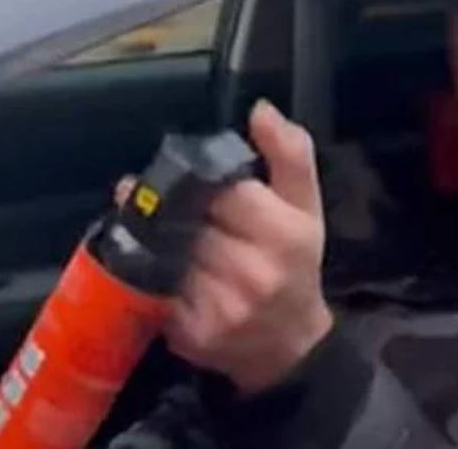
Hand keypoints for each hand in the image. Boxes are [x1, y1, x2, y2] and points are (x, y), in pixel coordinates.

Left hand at [115, 100, 332, 393]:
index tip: (196, 182)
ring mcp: (219, 307)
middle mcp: (251, 272)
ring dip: (156, 239)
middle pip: (187, 219)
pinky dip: (151, 274)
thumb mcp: (306, 206)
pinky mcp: (190, 333)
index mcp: (283, 234)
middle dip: (174, 209)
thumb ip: (289, 153)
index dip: (201, 180)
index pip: (220, 189)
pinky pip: (154, 288)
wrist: (290, 346)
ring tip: (160, 232)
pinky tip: (160, 267)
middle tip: (169, 203)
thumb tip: (260, 110)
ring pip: (165, 251)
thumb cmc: (296, 265)